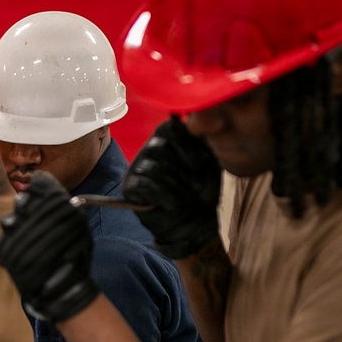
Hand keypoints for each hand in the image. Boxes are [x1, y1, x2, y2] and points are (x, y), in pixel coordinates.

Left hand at [0, 171, 99, 322]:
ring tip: (28, 242)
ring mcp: (13, 232)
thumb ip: (65, 206)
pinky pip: (0, 240)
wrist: (62, 289)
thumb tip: (49, 191)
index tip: (43, 195)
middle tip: (37, 221)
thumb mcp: (78, 226)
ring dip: (17, 228)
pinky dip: (10, 245)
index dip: (41, 188)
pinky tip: (22, 255)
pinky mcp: (2, 249)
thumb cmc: (74, 255)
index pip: (40, 182)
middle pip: (22, 200)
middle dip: (28, 209)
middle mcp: (29, 213)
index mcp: (53, 203)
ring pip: (8, 220)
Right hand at [121, 115, 221, 258]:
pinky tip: (173, 204)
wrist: (196, 222)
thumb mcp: (211, 161)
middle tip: (195, 186)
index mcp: (169, 139)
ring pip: (152, 166)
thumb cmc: (203, 190)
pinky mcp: (130, 188)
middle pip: (159, 146)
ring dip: (175, 185)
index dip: (186, 143)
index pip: (170, 126)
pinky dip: (163, 196)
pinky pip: (143, 184)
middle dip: (181, 169)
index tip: (202, 162)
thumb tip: (202, 118)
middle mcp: (150, 150)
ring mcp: (137, 168)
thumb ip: (205, 139)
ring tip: (186, 197)